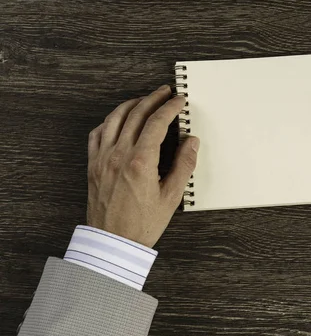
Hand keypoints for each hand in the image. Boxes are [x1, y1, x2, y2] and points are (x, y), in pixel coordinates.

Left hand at [87, 85, 198, 246]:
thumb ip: (184, 165)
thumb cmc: (142, 224)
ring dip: (131, 105)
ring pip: (114, 119)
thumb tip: (191, 142)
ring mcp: (103, 158)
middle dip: (152, 99)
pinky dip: (109, 121)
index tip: (179, 101)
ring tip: (143, 100)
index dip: (170, 108)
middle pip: (136, 114)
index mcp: (140, 161)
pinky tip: (117, 120)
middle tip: (164, 92)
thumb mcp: (172, 196)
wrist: (113, 242)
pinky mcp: (93, 165)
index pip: (157, 123)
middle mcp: (119, 155)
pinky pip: (97, 134)